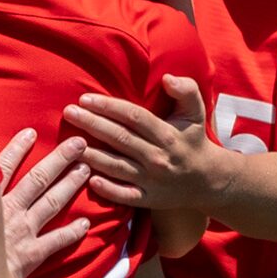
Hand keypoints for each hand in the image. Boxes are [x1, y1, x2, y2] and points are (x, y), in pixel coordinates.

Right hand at [1, 131, 92, 277]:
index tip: (31, 132)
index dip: (18, 148)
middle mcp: (8, 213)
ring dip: (69, 186)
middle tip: (78, 144)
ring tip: (85, 169)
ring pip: (51, 204)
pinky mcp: (30, 256)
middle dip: (59, 159)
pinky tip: (86, 225)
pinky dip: (71, 233)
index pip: (2, 167)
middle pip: (38, 180)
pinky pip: (55, 242)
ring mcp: (22, 233)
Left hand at [67, 76, 224, 212]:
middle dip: (92, 124)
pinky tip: (89, 179)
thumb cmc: (194, 140)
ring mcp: (152, 180)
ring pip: (117, 166)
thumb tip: (168, 78)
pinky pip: (125, 196)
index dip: (109, 107)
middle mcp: (157, 157)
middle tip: (69, 113)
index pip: (133, 117)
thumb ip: (186, 90)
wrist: (208, 180)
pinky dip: (108, 190)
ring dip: (92, 155)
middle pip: (120, 139)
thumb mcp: (196, 112)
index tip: (86, 99)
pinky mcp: (148, 199)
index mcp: (167, 135)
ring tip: (70, 144)